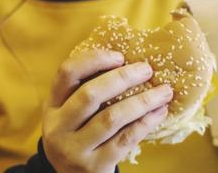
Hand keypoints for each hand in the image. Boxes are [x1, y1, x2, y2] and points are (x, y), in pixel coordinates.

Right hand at [42, 50, 172, 172]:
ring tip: (164, 91)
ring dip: (143, 101)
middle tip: (147, 69)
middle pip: (90, 94)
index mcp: (53, 106)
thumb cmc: (81, 136)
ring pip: (112, 117)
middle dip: (123, 78)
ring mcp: (74, 149)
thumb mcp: (73, 115)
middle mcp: (58, 127)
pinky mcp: (94, 166)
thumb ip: (89, 91)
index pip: (66, 73)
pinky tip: (160, 112)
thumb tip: (131, 61)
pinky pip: (125, 139)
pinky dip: (146, 123)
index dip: (93, 60)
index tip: (120, 56)